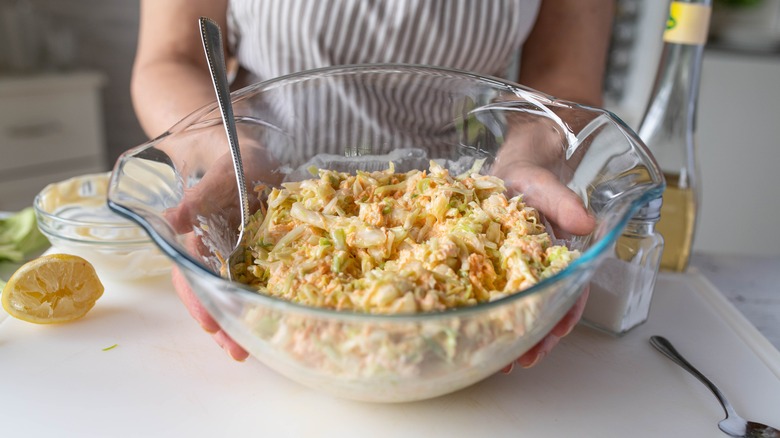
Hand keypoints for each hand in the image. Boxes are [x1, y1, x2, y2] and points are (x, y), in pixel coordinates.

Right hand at [163, 131, 276, 360]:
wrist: (253, 155)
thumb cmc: (234, 162)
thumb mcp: (220, 175)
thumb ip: (199, 197)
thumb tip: (174, 221)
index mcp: (198, 236)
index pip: (192, 274)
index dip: (198, 300)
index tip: (209, 325)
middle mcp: (214, 251)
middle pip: (210, 292)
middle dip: (221, 322)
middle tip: (236, 351)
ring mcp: (235, 256)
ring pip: (230, 293)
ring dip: (237, 320)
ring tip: (249, 349)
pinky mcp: (258, 256)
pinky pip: (255, 283)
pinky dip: (259, 303)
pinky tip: (271, 321)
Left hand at [492, 116, 595, 370]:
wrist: (509, 170)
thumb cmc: (532, 177)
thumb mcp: (547, 185)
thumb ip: (564, 202)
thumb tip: (586, 223)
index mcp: (559, 255)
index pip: (570, 290)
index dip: (564, 314)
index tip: (554, 334)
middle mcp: (539, 269)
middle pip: (544, 309)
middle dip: (534, 338)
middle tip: (520, 360)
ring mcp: (514, 271)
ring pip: (518, 308)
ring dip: (511, 334)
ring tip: (498, 360)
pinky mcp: (491, 268)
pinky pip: (491, 295)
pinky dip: (488, 314)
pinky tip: (475, 331)